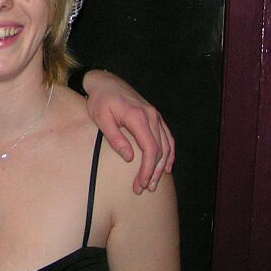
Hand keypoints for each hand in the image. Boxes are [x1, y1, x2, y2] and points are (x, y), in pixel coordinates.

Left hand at [83, 69, 174, 193]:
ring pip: (166, 145)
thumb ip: (115, 138)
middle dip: (153, 172)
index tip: (141, 183)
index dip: (148, 169)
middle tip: (144, 188)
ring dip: (162, 165)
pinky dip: (169, 152)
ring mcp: (155, 115)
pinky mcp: (154, 116)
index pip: (150, 148)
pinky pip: (167, 136)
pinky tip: (167, 165)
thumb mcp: (101, 119)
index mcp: (138, 117)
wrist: (105, 82)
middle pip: (160, 150)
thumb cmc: (100, 100)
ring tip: (154, 182)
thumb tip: (130, 158)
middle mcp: (151, 116)